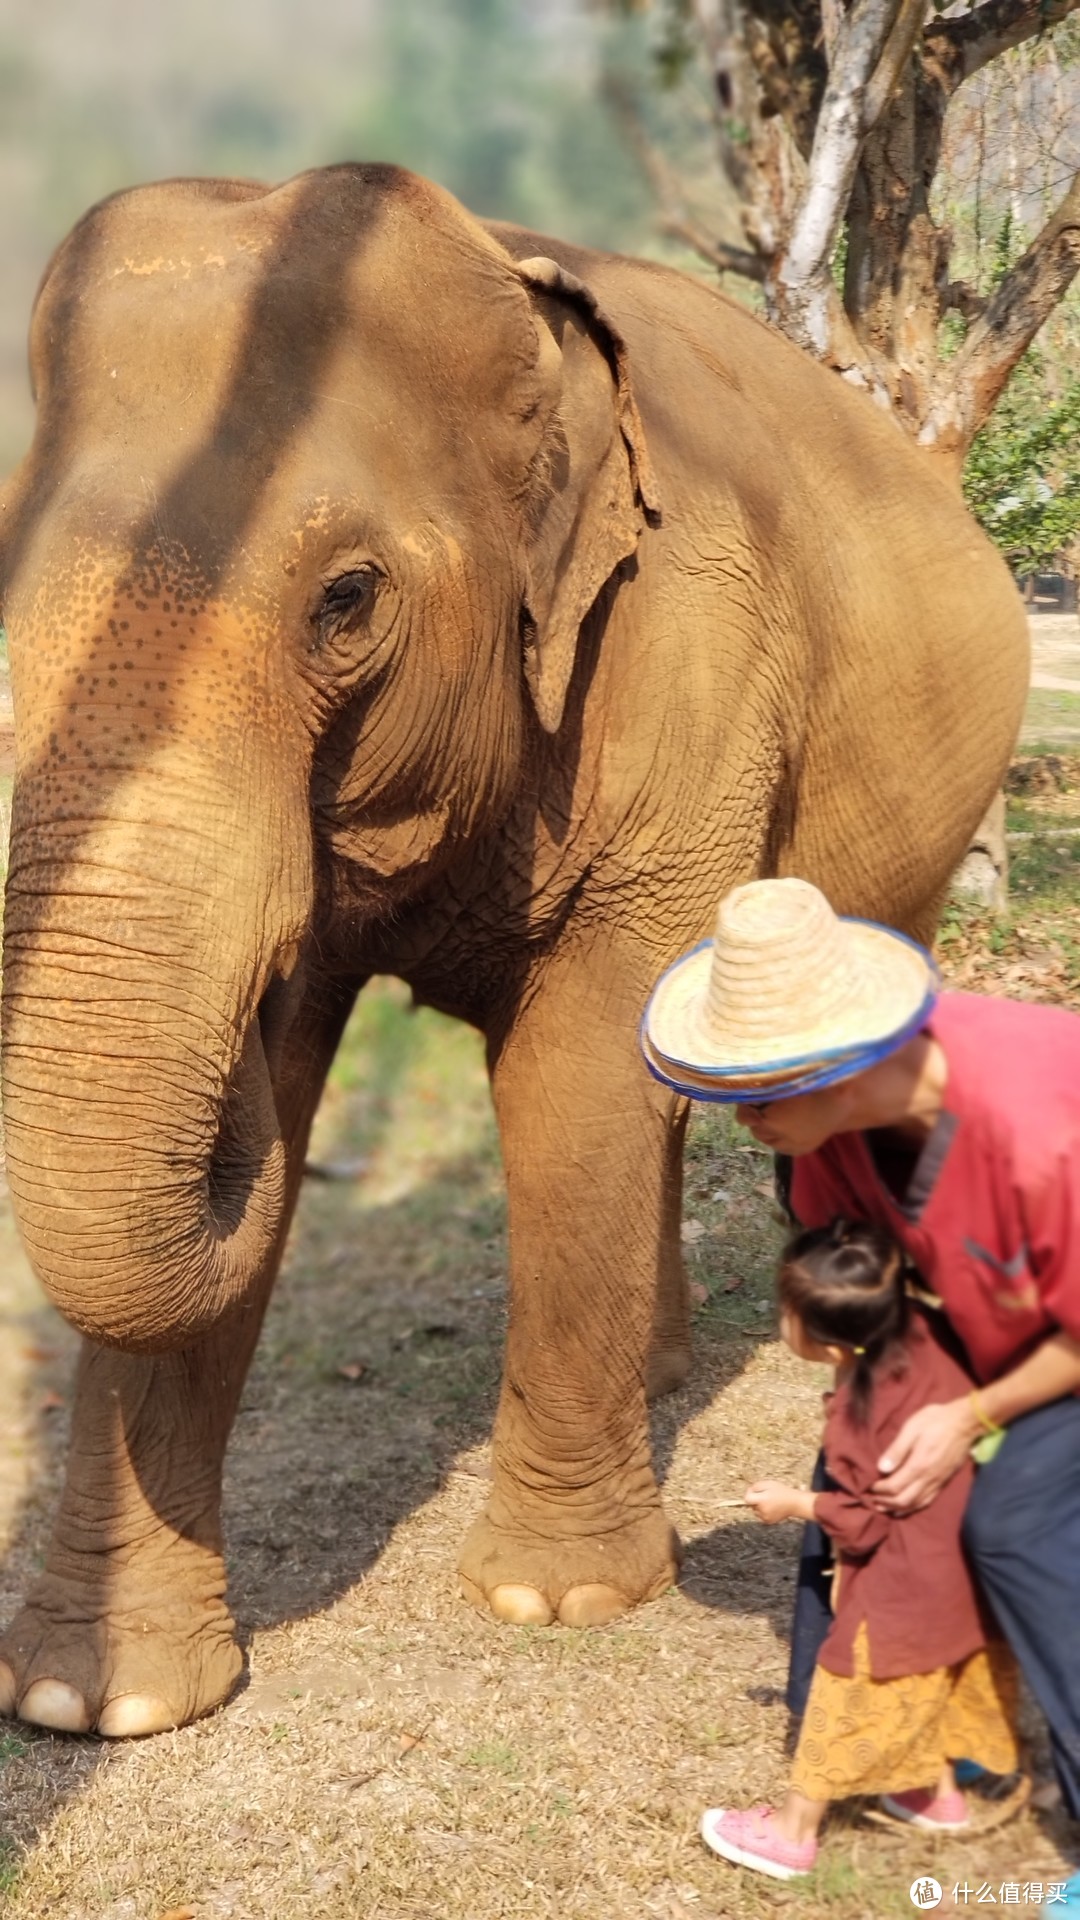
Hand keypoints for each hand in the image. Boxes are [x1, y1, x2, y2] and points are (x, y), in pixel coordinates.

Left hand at [745, 1480, 813, 1524]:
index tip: (756, 1490)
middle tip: (766, 1495)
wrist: (794, 1503)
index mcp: (762, 1500)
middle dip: (756, 1499)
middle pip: (751, 1505)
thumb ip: (756, 1486)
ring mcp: (765, 1517)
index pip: (747, 1499)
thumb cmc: (782, 1492)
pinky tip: (771, 1507)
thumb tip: (748, 1491)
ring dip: (759, 1506)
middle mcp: (762, 1510)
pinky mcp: (768, 1522)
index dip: (749, 1493)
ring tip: (770, 1502)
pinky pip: (760, 1516)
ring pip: (755, 1511)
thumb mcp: (768, 1484)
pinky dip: (763, 1512)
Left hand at [872, 1398, 979, 1512]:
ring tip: (883, 1508)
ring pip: (915, 1504)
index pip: (894, 1486)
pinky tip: (905, 1507)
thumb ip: (897, 1450)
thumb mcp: (912, 1428)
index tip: (869, 1486)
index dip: (879, 1489)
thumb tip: (881, 1468)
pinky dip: (913, 1507)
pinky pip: (927, 1501)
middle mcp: (929, 1478)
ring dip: (897, 1508)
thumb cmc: (936, 1421)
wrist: (965, 1423)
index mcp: (919, 1465)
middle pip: (903, 1500)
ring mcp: (938, 1482)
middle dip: (885, 1502)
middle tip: (872, 1500)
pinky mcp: (944, 1482)